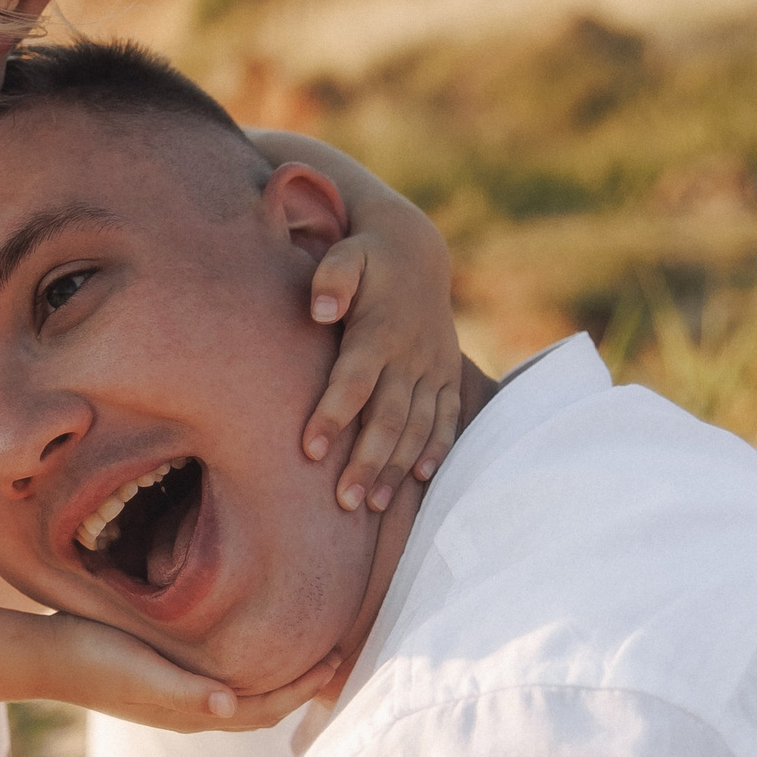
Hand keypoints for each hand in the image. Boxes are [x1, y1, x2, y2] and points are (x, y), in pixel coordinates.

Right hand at [50, 614, 340, 733]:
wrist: (42, 656)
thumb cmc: (91, 658)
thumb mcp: (140, 672)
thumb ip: (185, 693)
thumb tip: (232, 706)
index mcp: (191, 712)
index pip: (264, 709)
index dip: (302, 689)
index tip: (335, 659)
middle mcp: (190, 711)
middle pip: (261, 709)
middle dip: (300, 687)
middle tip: (336, 653)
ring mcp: (175, 698)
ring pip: (243, 698)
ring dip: (277, 681)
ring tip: (306, 652)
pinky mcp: (161, 680)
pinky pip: (221, 684)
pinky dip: (249, 672)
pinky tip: (250, 647)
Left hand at [301, 207, 461, 514]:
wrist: (416, 252)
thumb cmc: (366, 258)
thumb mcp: (348, 254)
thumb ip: (332, 277)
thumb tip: (319, 310)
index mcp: (380, 331)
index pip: (354, 380)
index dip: (333, 414)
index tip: (309, 449)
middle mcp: (410, 355)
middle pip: (388, 417)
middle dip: (367, 460)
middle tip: (344, 501)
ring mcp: (433, 368)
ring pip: (418, 426)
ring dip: (397, 466)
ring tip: (373, 505)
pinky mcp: (446, 375)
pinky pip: (446, 418)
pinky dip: (437, 448)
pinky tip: (420, 478)